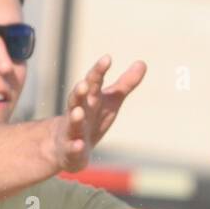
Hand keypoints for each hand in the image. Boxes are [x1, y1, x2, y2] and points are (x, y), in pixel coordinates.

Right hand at [49, 55, 145, 172]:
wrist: (66, 145)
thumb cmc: (92, 118)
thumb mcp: (111, 101)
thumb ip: (125, 84)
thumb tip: (143, 62)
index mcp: (90, 98)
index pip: (94, 81)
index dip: (99, 70)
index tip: (107, 58)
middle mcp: (79, 111)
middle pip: (78, 99)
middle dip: (80, 91)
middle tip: (84, 84)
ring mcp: (72, 130)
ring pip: (72, 122)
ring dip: (75, 117)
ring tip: (77, 112)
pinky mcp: (71, 150)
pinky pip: (72, 148)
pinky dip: (74, 146)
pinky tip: (79, 145)